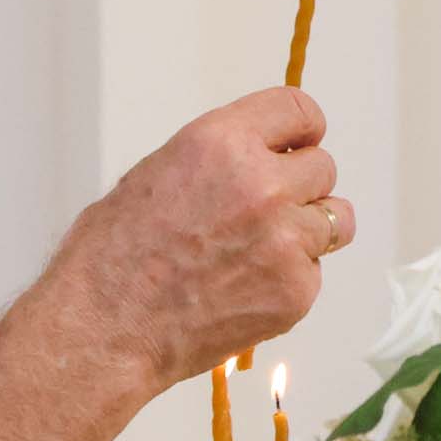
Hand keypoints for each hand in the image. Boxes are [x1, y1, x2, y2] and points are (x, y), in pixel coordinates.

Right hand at [39, 87, 352, 394]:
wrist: (105, 329)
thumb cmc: (112, 257)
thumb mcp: (156, 174)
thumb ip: (218, 160)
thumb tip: (257, 157)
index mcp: (221, 143)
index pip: (300, 111)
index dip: (301, 130)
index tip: (299, 143)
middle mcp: (262, 185)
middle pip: (323, 168)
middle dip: (298, 185)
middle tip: (263, 212)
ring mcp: (285, 241)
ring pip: (335, 220)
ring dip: (307, 231)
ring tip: (262, 250)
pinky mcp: (295, 291)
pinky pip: (315, 272)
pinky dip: (288, 279)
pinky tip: (243, 289)